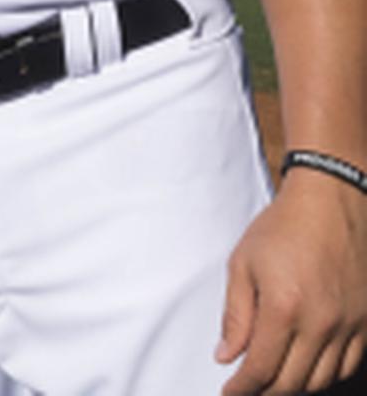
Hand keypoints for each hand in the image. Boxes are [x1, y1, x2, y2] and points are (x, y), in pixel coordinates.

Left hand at [218, 170, 366, 393]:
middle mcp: (320, 324)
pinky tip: (306, 369)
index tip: (229, 393)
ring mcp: (348, 326)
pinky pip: (346, 365)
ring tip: (273, 382)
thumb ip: (235, 314)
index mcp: (283, 308)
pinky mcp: (365, 323)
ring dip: (295, 387)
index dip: (242, 388)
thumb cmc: (281, 228)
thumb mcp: (243, 263)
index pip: (261, 368)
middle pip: (292, 382)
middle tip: (247, 390)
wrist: (331, 202)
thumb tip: (226, 355)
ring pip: (321, 380)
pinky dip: (324, 375)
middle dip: (265, 392)